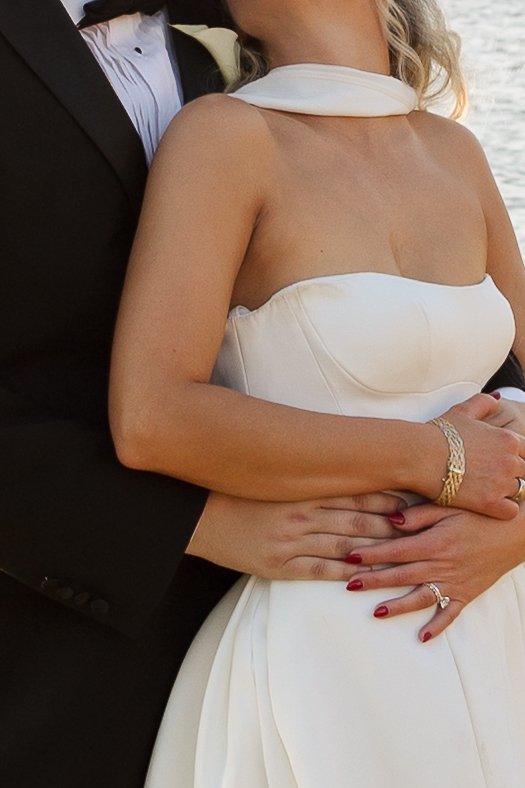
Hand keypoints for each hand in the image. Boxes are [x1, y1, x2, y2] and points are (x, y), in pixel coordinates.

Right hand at [186, 491, 404, 579]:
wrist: (202, 516)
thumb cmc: (241, 494)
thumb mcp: (276, 481)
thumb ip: (308, 480)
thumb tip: (342, 475)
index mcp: (303, 490)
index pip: (354, 493)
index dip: (385, 498)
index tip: (411, 500)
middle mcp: (301, 514)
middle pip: (357, 521)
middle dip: (391, 525)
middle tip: (421, 528)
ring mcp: (291, 541)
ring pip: (345, 547)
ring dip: (376, 551)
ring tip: (405, 554)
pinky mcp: (280, 566)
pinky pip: (319, 571)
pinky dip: (344, 574)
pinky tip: (365, 578)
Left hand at [346, 502, 524, 640]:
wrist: (516, 532)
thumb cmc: (479, 515)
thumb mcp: (449, 506)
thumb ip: (419, 514)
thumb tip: (391, 519)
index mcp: (435, 543)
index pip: (396, 551)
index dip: (372, 554)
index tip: (350, 556)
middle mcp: (442, 566)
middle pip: (402, 575)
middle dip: (374, 580)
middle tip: (350, 585)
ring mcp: (455, 583)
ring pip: (421, 598)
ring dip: (398, 606)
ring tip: (376, 613)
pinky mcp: (467, 594)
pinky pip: (450, 614)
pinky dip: (437, 627)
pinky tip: (422, 637)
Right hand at [427, 393, 524, 518]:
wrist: (420, 456)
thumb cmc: (438, 434)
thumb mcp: (462, 411)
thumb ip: (483, 403)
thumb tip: (497, 399)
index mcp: (507, 439)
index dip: (516, 456)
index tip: (501, 461)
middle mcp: (510, 461)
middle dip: (512, 473)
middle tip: (491, 475)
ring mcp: (501, 483)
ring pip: (519, 490)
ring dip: (506, 490)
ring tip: (486, 488)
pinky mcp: (490, 503)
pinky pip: (511, 511)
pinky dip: (503, 509)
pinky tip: (489, 504)